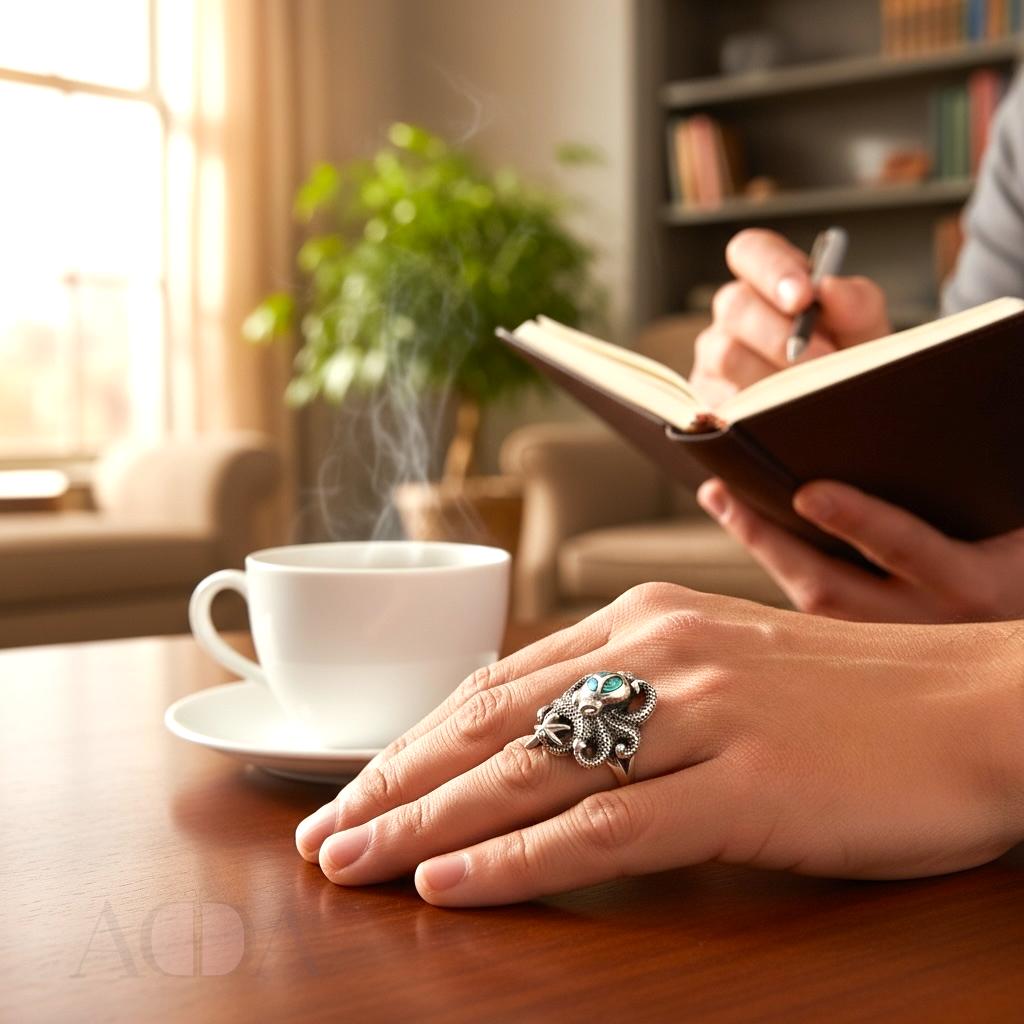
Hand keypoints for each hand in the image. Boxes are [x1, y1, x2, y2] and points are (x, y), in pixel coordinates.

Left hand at [294, 584, 1023, 905]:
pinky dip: (517, 861)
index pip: (498, 684)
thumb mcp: (723, 665)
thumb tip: (546, 736)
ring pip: (528, 774)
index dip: (417, 739)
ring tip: (355, 864)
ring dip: (427, 823)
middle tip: (325, 832)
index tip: (361, 784)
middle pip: (491, 725)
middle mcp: (657, 654)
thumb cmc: (850, 697)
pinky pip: (604, 829)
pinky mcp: (743, 785)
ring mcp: (699, 716)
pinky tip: (452, 886)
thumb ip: (633, 688)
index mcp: (646, 620)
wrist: (976, 705)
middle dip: (395, 782)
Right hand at [690, 229, 890, 407]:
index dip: (772, 268)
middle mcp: (734, 315)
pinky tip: (784, 415)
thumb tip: (830, 286)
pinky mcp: (706, 401)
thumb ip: (856, 304)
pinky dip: (757, 407)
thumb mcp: (865, 332)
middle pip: (735, 305)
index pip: (751, 251)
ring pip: (725, 355)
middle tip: (823, 358)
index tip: (804, 296)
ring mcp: (713, 358)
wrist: (841, 419)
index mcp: (769, 282)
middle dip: (781, 333)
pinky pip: (721, 399)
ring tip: (811, 392)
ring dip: (773, 374)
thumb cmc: (847, 364)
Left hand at [698, 478, 1023, 622]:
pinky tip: (752, 528)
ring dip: (761, 550)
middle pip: (827, 589)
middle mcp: (930, 626)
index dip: (857, 520)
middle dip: (767, 538)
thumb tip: (911, 428)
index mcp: (975, 586)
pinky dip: (777, 569)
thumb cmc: (1018, 557)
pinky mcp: (872, 653)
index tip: (807, 491)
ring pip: (811, 606)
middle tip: (720, 490)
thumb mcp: (1012, 521)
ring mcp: (896, 647)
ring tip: (721, 496)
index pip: (907, 549)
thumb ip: (971, 486)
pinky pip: (814, 615)